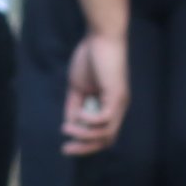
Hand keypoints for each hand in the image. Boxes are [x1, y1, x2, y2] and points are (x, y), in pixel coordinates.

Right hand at [60, 29, 128, 157]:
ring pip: (106, 133)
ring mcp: (119, 102)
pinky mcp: (117, 95)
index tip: (67, 145)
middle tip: (66, 149)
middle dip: (86, 148)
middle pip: (106, 139)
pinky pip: (105, 119)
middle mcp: (118, 107)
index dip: (86, 143)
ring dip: (84, 135)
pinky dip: (90, 121)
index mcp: (111, 105)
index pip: (103, 134)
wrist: (101, 36)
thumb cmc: (90, 57)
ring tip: (67, 128)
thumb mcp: (78, 87)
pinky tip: (78, 115)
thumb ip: (75, 106)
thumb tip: (70, 124)